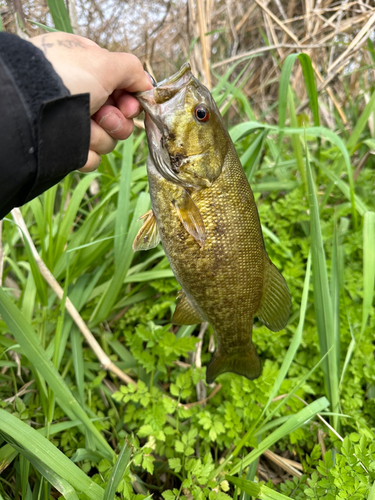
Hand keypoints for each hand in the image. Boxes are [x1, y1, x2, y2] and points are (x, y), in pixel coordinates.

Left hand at [30, 32, 152, 171]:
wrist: (32, 110)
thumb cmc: (65, 78)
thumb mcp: (104, 62)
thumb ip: (132, 70)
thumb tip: (146, 83)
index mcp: (86, 71)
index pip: (122, 89)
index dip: (131, 100)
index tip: (129, 105)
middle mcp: (80, 97)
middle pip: (118, 118)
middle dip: (117, 121)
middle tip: (104, 116)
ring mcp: (72, 124)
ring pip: (107, 140)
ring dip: (101, 136)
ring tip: (85, 127)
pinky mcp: (66, 148)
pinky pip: (90, 157)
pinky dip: (86, 153)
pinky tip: (76, 144)